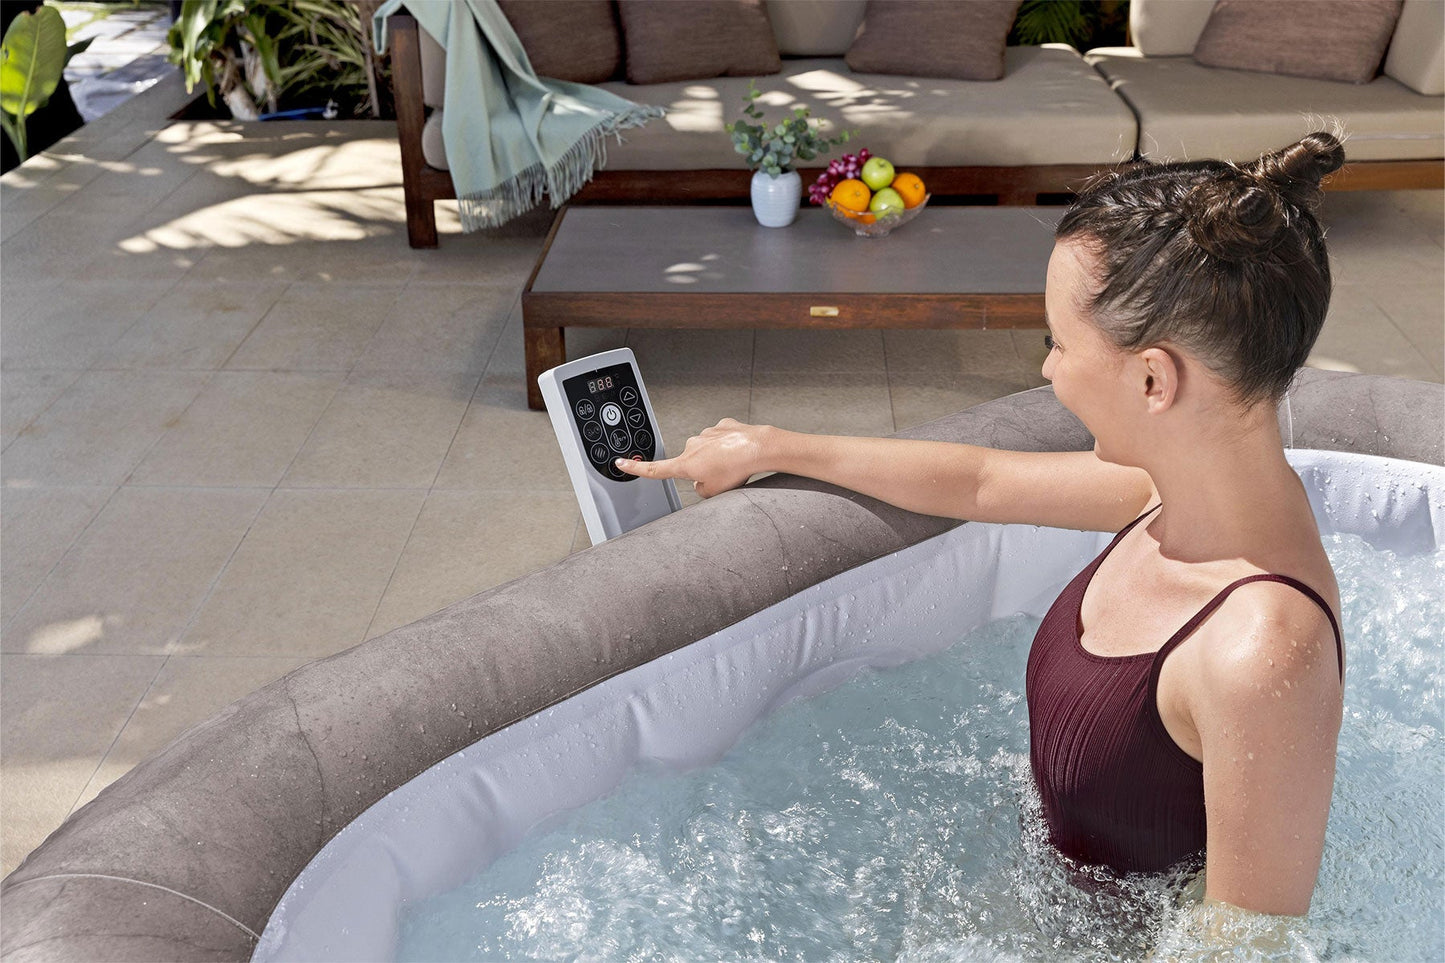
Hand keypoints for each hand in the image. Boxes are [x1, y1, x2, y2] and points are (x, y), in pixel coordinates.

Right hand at [614, 418, 765, 497]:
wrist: (757, 448)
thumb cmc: (736, 469)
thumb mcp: (714, 492)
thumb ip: (701, 490)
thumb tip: (702, 481)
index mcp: (685, 464)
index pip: (655, 469)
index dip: (636, 468)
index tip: (621, 463)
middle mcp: (692, 446)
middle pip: (692, 464)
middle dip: (704, 471)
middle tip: (723, 477)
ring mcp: (707, 434)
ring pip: (709, 452)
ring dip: (719, 458)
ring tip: (735, 465)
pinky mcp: (722, 426)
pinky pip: (722, 440)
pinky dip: (730, 446)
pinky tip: (740, 451)